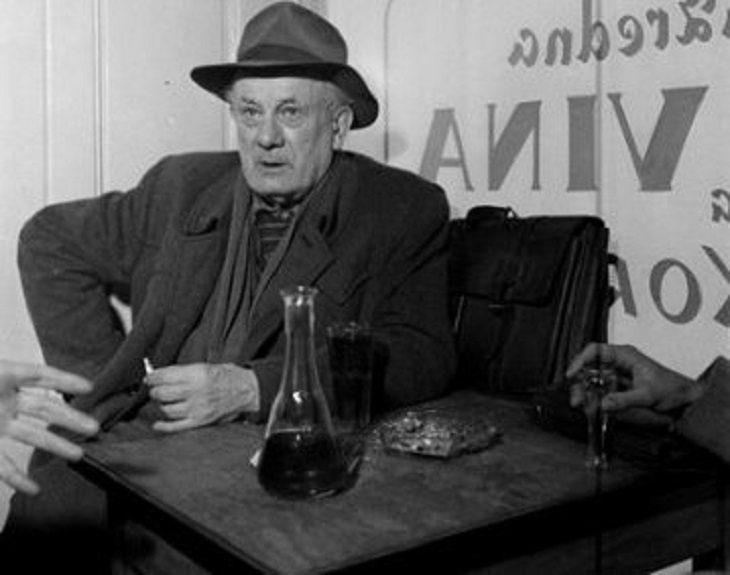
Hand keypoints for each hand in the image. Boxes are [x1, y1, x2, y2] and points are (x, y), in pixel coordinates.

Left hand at [0, 361, 98, 494]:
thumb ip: (11, 373)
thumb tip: (29, 371)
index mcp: (5, 378)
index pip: (41, 377)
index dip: (64, 381)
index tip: (89, 388)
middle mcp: (5, 403)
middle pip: (45, 409)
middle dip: (71, 418)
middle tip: (94, 427)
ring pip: (33, 437)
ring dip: (56, 446)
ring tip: (77, 455)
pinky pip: (3, 465)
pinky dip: (18, 478)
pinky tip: (34, 488)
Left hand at [145, 363, 258, 432]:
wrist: (247, 390)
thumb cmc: (228, 376)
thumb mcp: (206, 366)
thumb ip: (184, 372)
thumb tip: (162, 375)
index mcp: (197, 374)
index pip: (165, 376)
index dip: (153, 377)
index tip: (149, 377)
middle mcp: (196, 392)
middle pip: (162, 394)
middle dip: (155, 391)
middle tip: (155, 389)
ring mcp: (197, 408)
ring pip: (167, 410)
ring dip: (161, 405)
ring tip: (163, 401)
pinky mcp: (200, 421)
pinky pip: (177, 426)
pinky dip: (164, 426)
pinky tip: (158, 423)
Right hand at [567, 343, 700, 413]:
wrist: (686, 402)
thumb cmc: (672, 390)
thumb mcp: (648, 394)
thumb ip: (625, 399)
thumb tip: (604, 403)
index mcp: (624, 356)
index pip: (595, 351)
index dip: (580, 361)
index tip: (572, 375)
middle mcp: (616, 364)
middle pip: (588, 368)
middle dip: (579, 383)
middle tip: (576, 399)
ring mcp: (616, 377)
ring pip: (591, 381)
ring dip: (584, 394)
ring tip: (582, 407)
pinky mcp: (616, 390)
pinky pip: (599, 393)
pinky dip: (593, 401)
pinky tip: (592, 410)